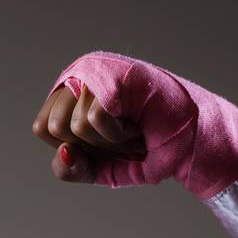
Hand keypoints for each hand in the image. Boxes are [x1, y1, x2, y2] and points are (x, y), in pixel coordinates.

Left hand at [32, 50, 237, 237]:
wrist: (195, 146)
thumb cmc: (150, 149)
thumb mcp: (102, 167)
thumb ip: (72, 167)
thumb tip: (63, 153)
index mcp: (74, 90)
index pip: (43, 128)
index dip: (72, 148)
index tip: (104, 144)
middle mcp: (84, 72)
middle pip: (53, 128)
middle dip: (90, 146)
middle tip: (122, 137)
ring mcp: (100, 70)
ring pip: (72, 125)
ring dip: (108, 141)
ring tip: (133, 129)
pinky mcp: (116, 76)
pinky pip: (93, 119)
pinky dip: (118, 135)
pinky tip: (139, 124)